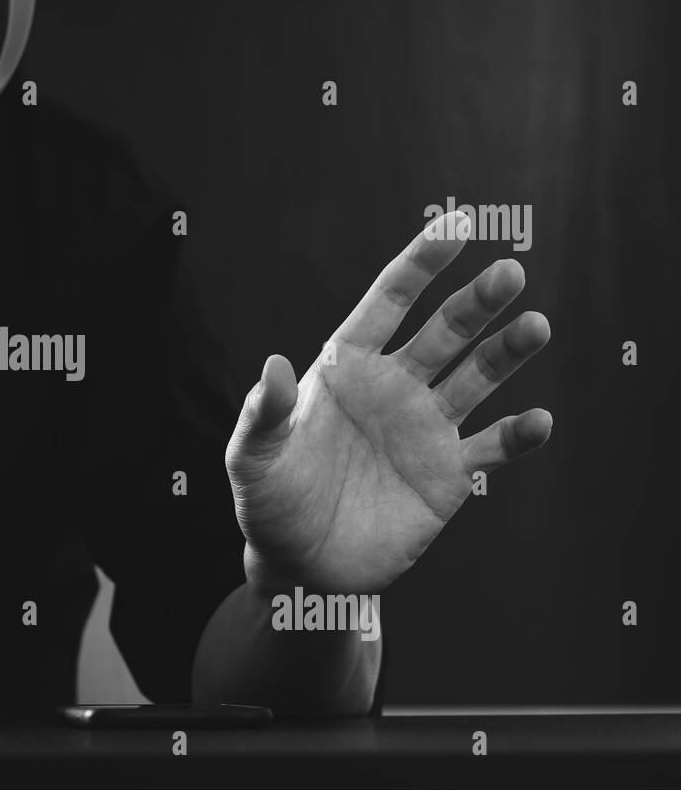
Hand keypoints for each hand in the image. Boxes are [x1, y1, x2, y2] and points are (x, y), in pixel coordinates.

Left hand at [225, 211, 551, 592]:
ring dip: (507, 352)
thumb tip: (274, 365)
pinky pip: (491, 448)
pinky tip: (537, 421)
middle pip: (444, 331)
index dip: (421, 263)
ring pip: (476, 378)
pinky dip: (517, 435)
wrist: (299, 564)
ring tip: (535, 326)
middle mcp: (394, 387)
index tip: (457, 225)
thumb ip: (266, 413)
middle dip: (476, 301)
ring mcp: (425, 428)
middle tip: (510, 271)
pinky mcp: (448, 475)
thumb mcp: (253, 457)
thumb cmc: (268, 501)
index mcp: (347, 368)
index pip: (389, 302)